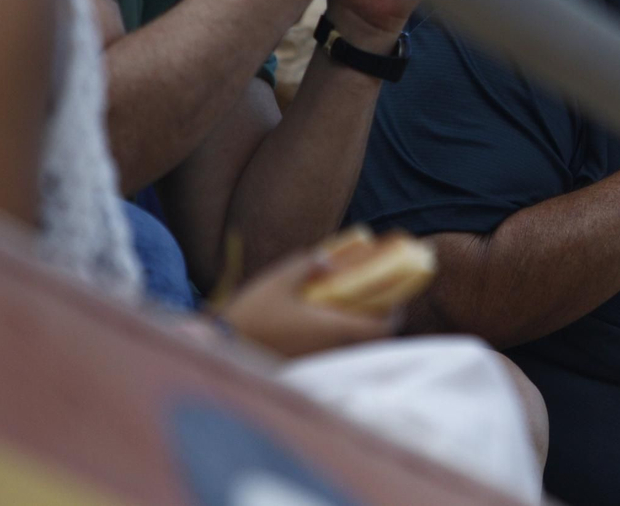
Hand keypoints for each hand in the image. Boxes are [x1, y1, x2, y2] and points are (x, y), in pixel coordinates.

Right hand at [217, 247, 395, 359]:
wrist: (222, 346)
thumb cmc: (251, 312)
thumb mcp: (278, 280)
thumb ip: (307, 265)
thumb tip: (330, 257)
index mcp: (332, 328)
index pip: (381, 328)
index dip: (395, 314)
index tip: (397, 298)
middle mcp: (330, 348)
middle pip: (371, 340)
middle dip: (380, 321)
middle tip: (377, 301)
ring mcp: (318, 358)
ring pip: (353, 347)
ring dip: (360, 329)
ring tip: (355, 307)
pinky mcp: (305, 363)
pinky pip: (334, 351)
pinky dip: (341, 337)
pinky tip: (328, 320)